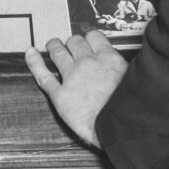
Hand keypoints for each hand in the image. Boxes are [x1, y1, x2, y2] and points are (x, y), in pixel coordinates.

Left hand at [24, 30, 127, 148]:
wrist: (123, 130)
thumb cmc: (134, 111)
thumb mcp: (138, 83)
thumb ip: (127, 72)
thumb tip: (131, 69)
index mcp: (109, 60)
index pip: (95, 37)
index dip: (90, 37)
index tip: (89, 39)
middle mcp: (88, 64)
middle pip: (75, 42)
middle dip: (72, 42)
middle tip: (71, 44)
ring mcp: (72, 78)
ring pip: (58, 53)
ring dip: (54, 46)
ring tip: (53, 44)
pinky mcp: (60, 95)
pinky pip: (43, 75)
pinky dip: (34, 62)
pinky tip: (31, 53)